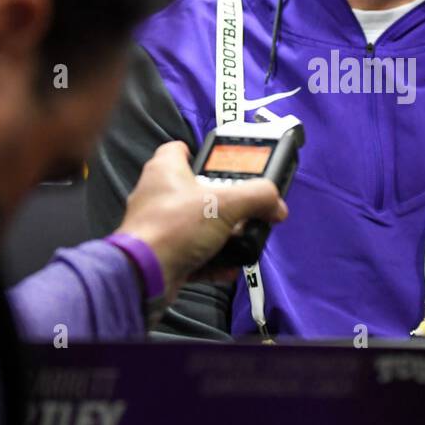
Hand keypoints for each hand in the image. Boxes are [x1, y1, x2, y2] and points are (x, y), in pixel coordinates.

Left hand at [114, 141, 287, 298]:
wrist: (146, 275)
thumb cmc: (177, 226)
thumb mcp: (226, 204)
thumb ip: (258, 198)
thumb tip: (278, 206)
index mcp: (165, 171)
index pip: (180, 149)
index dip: (202, 152)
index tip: (224, 164)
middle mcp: (156, 195)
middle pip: (195, 191)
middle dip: (222, 202)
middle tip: (244, 208)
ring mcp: (157, 227)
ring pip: (196, 225)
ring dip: (221, 235)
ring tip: (242, 240)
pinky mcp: (160, 254)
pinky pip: (192, 253)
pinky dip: (212, 259)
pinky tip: (230, 267)